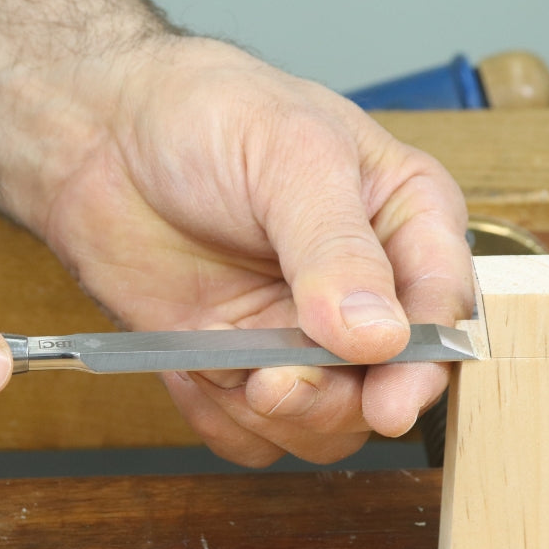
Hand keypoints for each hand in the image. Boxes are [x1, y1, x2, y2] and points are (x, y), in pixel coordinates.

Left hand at [35, 38, 474, 466]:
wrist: (103, 135)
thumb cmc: (208, 113)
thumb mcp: (289, 156)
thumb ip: (336, 249)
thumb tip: (381, 336)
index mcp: (406, 222)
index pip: (444, 310)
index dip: (422, 364)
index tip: (388, 401)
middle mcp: (367, 289)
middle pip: (391, 385)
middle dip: (335, 398)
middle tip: (275, 383)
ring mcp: (304, 335)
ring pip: (327, 426)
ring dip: (276, 413)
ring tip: (221, 360)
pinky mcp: (244, 367)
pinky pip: (256, 435)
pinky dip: (223, 417)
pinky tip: (193, 365)